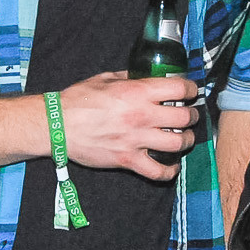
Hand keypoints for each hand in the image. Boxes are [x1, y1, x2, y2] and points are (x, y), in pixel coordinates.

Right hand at [59, 72, 198, 179]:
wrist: (57, 125)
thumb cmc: (77, 100)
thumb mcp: (105, 79)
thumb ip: (129, 78)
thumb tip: (144, 77)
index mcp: (137, 92)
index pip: (180, 89)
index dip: (191, 89)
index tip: (190, 92)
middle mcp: (142, 116)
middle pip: (184, 118)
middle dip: (192, 116)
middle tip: (189, 115)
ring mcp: (136, 140)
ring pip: (178, 144)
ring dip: (186, 141)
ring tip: (184, 138)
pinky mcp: (128, 160)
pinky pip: (158, 171)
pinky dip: (169, 171)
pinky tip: (171, 165)